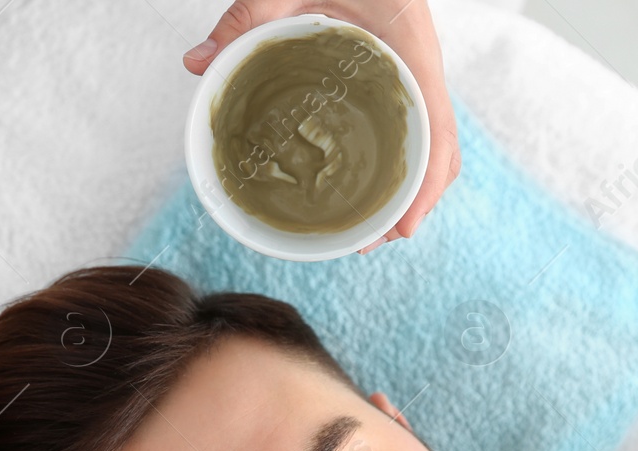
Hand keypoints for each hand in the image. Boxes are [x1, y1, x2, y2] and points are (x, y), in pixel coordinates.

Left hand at [182, 0, 460, 252]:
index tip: (404, 228)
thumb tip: (197, 63)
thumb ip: (246, 17)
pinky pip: (415, 124)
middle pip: (440, 149)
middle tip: (374, 240)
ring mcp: (414, 72)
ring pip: (432, 141)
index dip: (427, 186)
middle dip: (416, 201)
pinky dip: (403, 161)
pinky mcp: (400, 73)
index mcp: (412, 47)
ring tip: (374, 228)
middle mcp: (421, 65)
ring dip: (411, 188)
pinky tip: (373, 184)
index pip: (438, 129)